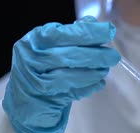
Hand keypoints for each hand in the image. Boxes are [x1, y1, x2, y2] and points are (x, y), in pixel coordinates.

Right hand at [2, 16, 120, 132]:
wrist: (25, 102)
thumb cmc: (42, 70)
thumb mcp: (52, 49)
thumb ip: (70, 37)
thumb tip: (93, 23)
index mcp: (33, 41)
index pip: (62, 34)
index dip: (87, 33)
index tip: (108, 32)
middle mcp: (30, 60)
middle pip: (66, 56)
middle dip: (94, 55)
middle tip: (113, 56)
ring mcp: (34, 82)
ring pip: (67, 76)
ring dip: (91, 73)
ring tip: (105, 70)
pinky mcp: (43, 101)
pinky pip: (69, 94)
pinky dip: (87, 87)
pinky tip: (99, 83)